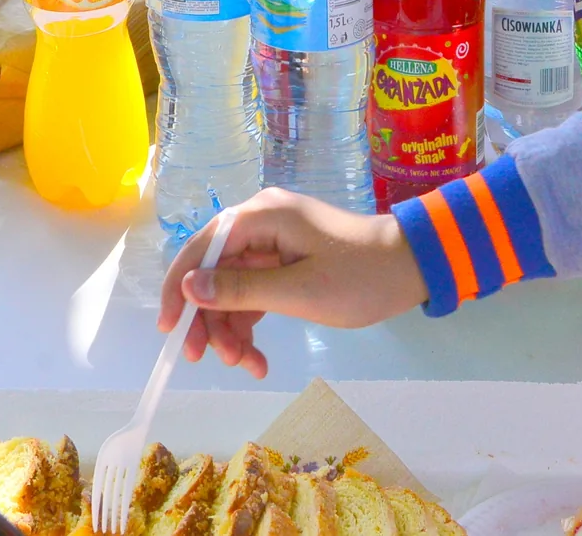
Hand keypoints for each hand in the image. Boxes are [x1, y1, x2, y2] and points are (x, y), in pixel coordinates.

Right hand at [157, 188, 427, 377]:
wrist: (412, 268)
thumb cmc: (359, 276)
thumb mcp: (298, 291)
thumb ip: (240, 289)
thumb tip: (188, 287)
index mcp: (260, 216)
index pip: (200, 249)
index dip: (178, 289)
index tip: (169, 330)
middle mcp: (260, 223)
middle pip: (212, 272)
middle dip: (211, 320)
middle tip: (215, 361)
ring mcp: (273, 243)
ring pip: (231, 289)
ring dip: (232, 329)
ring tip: (248, 365)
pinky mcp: (285, 263)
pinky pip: (253, 294)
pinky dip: (250, 325)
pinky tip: (257, 358)